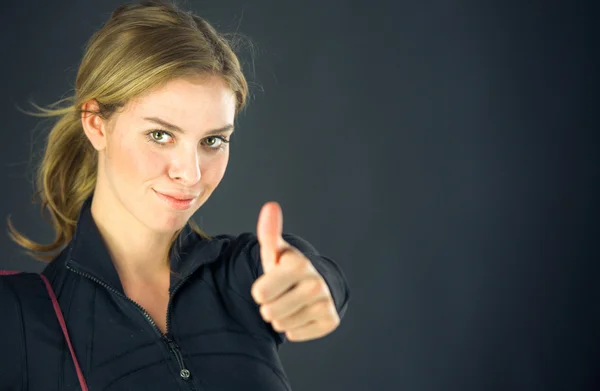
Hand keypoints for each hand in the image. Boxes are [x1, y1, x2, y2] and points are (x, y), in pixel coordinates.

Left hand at [250, 201, 339, 341]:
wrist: (310, 285)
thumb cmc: (286, 268)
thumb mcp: (275, 251)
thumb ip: (269, 231)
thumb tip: (270, 206)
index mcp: (298, 264)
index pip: (260, 293)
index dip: (260, 291)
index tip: (271, 282)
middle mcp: (315, 283)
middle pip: (269, 312)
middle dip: (269, 306)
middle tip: (281, 294)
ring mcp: (325, 302)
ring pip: (282, 325)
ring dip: (281, 318)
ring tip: (290, 303)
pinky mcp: (330, 320)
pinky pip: (295, 334)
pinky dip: (294, 328)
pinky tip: (301, 314)